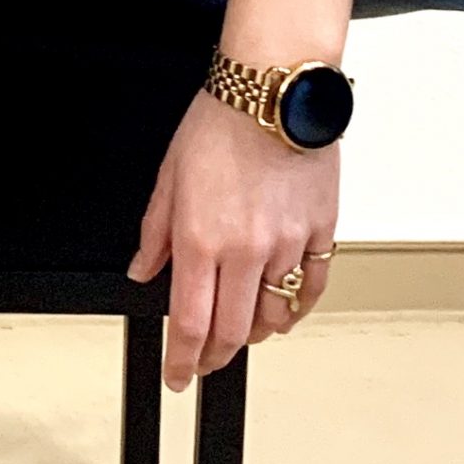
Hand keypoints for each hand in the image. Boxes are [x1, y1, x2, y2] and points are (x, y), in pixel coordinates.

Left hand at [126, 88, 339, 391]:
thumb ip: (155, 231)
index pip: (190, 323)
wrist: (275, 87)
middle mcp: (246, 250)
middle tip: (205, 359)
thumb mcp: (170, 174)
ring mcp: (288, 244)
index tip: (178, 375)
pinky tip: (284, 309)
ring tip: (242, 328)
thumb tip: (143, 269)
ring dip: (256, 333)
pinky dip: (296, 309)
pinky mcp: (320, 231)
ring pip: (274, 317)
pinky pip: (312, 288)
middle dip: (215, 356)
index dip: (182, 360)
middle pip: (233, 332)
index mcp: (202, 238)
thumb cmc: (222, 119)